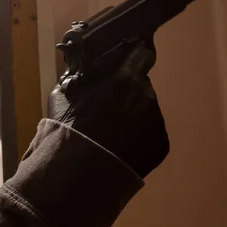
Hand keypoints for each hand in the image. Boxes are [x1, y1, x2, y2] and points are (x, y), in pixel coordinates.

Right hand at [48, 43, 168, 177]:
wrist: (82, 171)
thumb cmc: (69, 129)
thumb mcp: (64, 94)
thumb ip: (82, 78)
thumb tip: (85, 70)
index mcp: (125, 80)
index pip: (142, 55)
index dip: (133, 58)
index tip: (126, 64)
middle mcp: (147, 97)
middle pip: (142, 86)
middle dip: (128, 92)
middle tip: (108, 108)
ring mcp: (157, 122)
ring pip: (147, 110)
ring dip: (134, 115)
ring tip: (112, 132)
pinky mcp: (162, 144)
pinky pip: (151, 132)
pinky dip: (139, 136)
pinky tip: (121, 146)